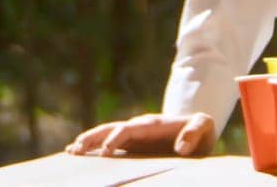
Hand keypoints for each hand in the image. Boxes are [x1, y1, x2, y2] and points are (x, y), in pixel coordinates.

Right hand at [66, 112, 214, 157]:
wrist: (194, 129)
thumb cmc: (200, 129)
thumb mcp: (204, 126)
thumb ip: (194, 132)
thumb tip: (180, 148)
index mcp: (151, 124)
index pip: (128, 129)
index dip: (116, 138)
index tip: (105, 151)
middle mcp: (136, 127)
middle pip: (109, 128)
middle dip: (93, 138)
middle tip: (78, 149)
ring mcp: (131, 135)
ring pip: (104, 134)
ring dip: (88, 141)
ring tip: (71, 150)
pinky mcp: (130, 144)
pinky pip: (107, 143)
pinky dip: (92, 146)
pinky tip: (76, 152)